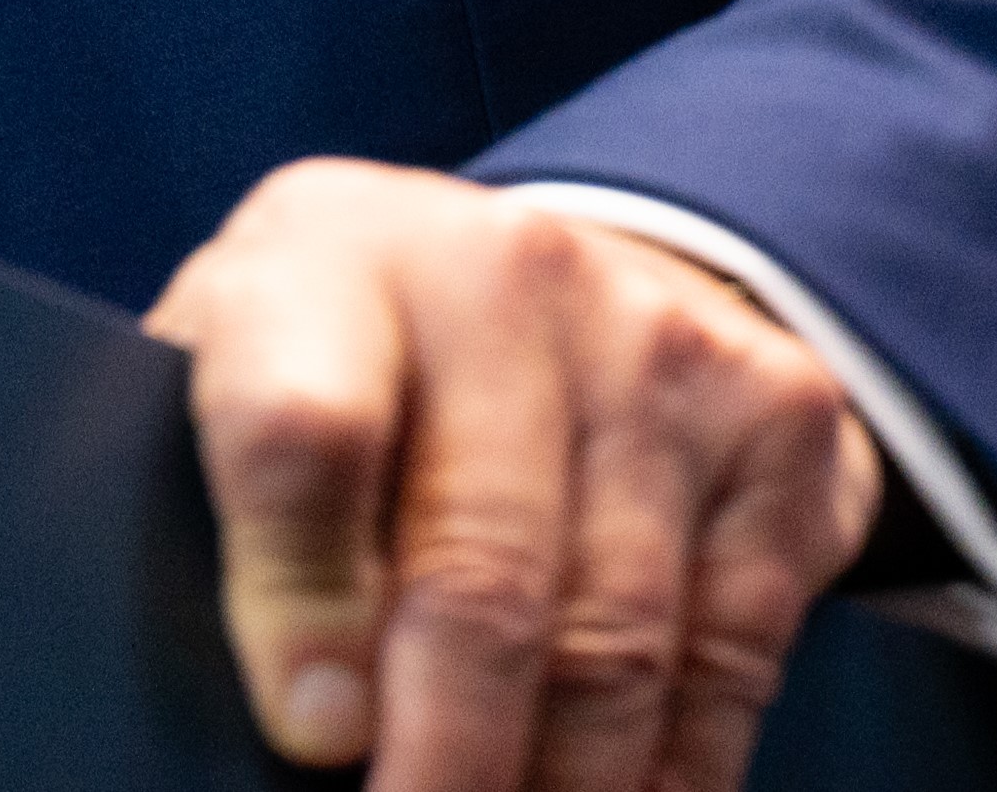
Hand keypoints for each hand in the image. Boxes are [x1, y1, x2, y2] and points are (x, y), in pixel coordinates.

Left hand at [145, 162, 887, 791]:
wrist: (542, 274)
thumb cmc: (346, 372)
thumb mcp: (237, 385)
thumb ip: (218, 520)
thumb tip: (281, 723)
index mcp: (325, 257)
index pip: (303, 429)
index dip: (300, 606)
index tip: (311, 739)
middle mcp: (505, 270)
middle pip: (480, 571)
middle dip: (446, 764)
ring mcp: (658, 338)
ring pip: (613, 641)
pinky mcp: (778, 416)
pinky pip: (729, 655)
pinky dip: (674, 780)